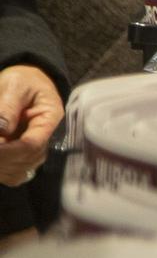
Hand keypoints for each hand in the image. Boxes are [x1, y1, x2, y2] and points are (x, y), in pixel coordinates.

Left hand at [0, 65, 62, 185]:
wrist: (26, 83)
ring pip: (18, 171)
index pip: (32, 144)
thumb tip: (1, 131)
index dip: (8, 150)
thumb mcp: (15, 85)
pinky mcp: (27, 157)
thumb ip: (7, 107)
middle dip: (1, 158)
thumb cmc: (22, 81)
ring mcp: (38, 150)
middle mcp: (48, 139)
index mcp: (51, 118)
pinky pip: (15, 175)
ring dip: (0, 165)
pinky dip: (1, 172)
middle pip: (25, 161)